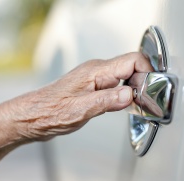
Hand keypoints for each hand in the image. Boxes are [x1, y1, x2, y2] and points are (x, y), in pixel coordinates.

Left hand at [5, 52, 151, 140]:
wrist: (32, 117)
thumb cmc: (49, 112)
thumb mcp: (80, 110)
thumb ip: (107, 100)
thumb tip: (130, 94)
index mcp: (96, 72)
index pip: (132, 61)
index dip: (147, 73)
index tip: (151, 90)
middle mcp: (97, 71)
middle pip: (132, 68)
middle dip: (143, 83)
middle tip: (146, 102)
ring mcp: (96, 79)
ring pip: (125, 77)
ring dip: (135, 90)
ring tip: (138, 105)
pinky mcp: (94, 88)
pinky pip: (117, 85)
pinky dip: (125, 95)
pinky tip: (125, 106)